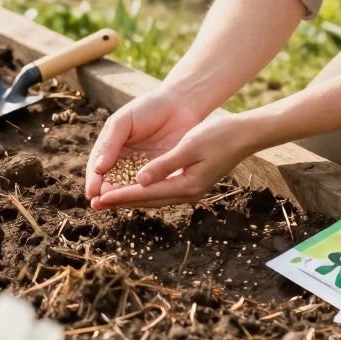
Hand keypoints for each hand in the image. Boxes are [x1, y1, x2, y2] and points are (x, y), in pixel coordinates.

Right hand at [85, 89, 204, 202]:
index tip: (91, 192)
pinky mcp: (161, 174)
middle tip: (99, 204)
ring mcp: (143, 169)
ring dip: (121, 199)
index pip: (97, 168)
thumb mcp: (124, 121)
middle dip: (104, 195)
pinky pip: (150, 188)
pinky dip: (143, 195)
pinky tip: (138, 200)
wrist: (180, 104)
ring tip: (114, 206)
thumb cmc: (148, 108)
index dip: (94, 181)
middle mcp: (124, 162)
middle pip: (110, 182)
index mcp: (111, 148)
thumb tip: (98, 168)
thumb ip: (111, 143)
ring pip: (129, 188)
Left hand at [91, 113, 261, 210]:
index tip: (99, 198)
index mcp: (186, 185)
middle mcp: (188, 192)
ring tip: (108, 200)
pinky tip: (133, 188)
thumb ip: (163, 165)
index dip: (120, 195)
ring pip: (154, 197)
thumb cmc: (219, 135)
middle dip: (120, 201)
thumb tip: (140, 180)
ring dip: (130, 198)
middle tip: (95, 205)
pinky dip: (144, 191)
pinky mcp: (192, 182)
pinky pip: (162, 190)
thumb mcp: (189, 146)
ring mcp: (191, 188)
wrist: (245, 134)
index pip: (146, 193)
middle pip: (147, 200)